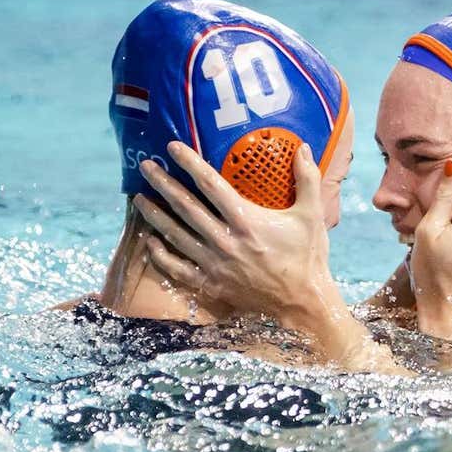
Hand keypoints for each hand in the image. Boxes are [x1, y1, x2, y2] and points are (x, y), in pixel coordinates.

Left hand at [133, 141, 364, 362]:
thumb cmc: (308, 257)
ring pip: (175, 235)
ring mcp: (215, 264)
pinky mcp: (211, 284)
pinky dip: (160, 255)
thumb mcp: (313, 215)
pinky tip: (150, 242)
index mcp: (247, 220)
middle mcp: (225, 240)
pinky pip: (177, 268)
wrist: (302, 303)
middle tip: (144, 166)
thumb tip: (304, 147)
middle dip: (162, 183)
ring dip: (154, 215)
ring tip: (138, 198)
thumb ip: (308, 179)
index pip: (210, 185)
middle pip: (185, 206)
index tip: (172, 147)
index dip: (189, 163)